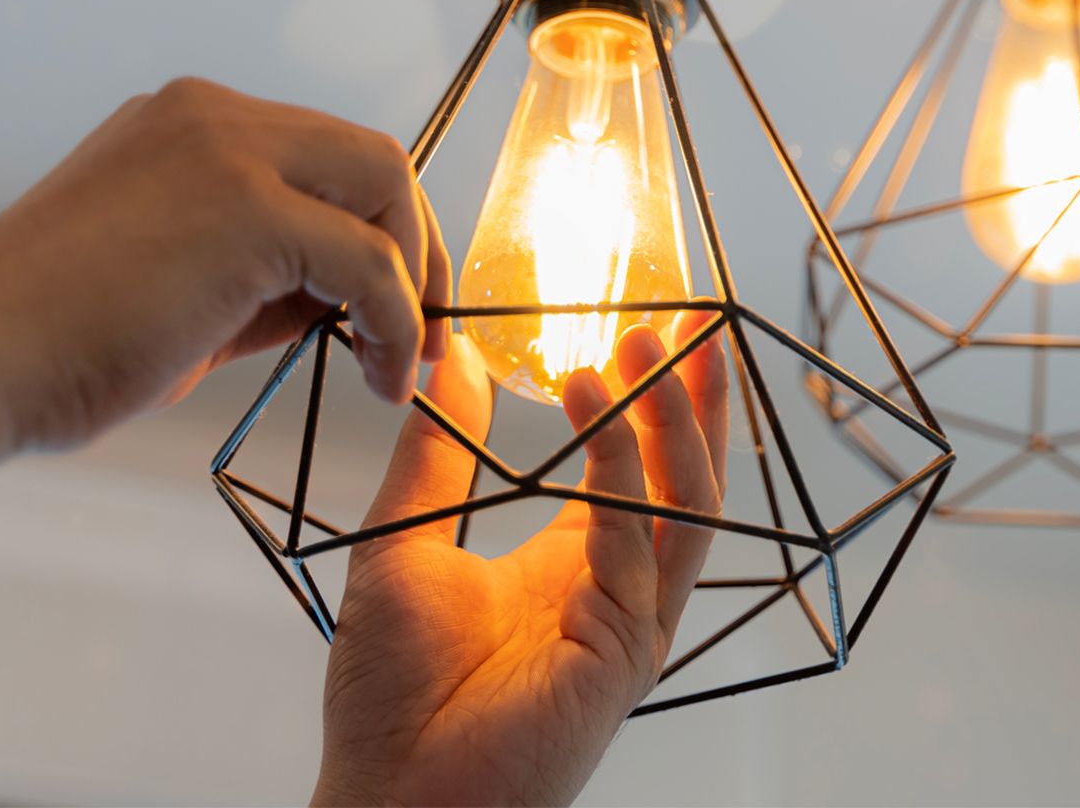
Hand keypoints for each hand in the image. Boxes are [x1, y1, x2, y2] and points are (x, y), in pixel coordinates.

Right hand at [0, 77, 448, 566]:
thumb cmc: (56, 341)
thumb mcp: (188, 286)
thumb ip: (273, 275)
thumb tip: (354, 300)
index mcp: (191, 124)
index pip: (326, 155)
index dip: (379, 226)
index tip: (398, 299)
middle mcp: (213, 117)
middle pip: (372, 157)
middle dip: (417, 244)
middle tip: (426, 328)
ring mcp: (230, 151)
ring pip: (384, 189)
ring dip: (413, 282)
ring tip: (403, 361)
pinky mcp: (248, 210)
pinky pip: (368, 262)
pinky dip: (397, 321)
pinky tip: (383, 375)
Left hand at [314, 311, 729, 806]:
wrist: (387, 794)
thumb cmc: (391, 695)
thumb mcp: (401, 542)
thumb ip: (435, 454)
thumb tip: (451, 361)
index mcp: (576, 564)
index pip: (636, 467)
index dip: (650, 399)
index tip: (650, 327)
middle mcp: (618, 590)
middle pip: (685, 478)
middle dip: (692, 397)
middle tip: (685, 319)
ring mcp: (631, 623)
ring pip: (686, 505)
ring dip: (674, 421)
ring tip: (647, 347)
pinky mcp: (623, 651)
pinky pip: (635, 544)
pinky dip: (620, 470)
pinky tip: (594, 409)